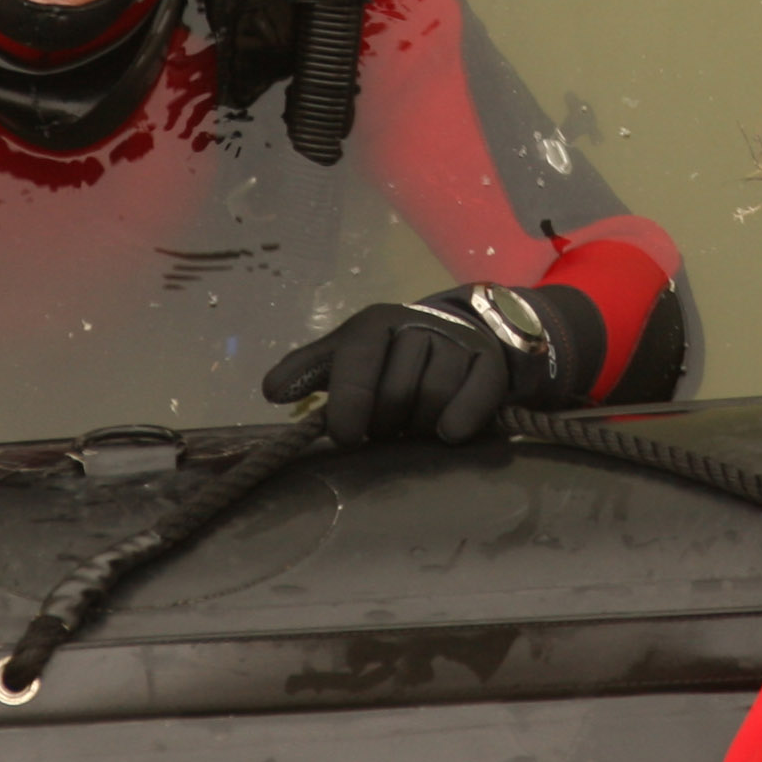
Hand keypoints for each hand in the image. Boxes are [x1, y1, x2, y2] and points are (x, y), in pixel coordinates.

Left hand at [263, 293, 558, 444]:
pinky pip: (473, 400)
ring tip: (414, 428)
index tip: (347, 437)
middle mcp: (418, 325)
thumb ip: (308, 370)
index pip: (358, 359)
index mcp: (375, 324)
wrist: (461, 337)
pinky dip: (458, 421)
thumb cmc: (391, 359)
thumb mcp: (346, 356)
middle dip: (387, 422)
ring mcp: (457, 343)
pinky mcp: (490, 364)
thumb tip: (272, 391)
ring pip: (432, 398)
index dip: (351, 402)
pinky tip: (447, 433)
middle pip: (396, 391)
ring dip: (419, 426)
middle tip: (386, 429)